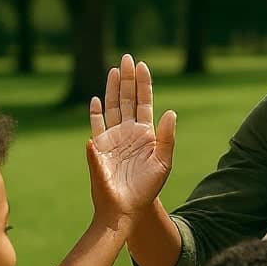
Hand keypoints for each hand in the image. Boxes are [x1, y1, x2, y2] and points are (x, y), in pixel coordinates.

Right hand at [88, 54, 176, 226]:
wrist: (127, 207)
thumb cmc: (147, 188)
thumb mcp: (163, 162)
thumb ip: (167, 137)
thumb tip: (171, 112)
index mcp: (146, 134)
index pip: (144, 102)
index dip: (143, 84)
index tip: (143, 65)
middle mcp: (129, 132)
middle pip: (127, 99)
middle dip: (128, 79)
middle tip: (128, 58)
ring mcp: (113, 138)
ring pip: (112, 107)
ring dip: (112, 89)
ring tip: (115, 70)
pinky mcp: (98, 148)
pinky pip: (96, 126)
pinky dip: (95, 113)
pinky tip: (97, 99)